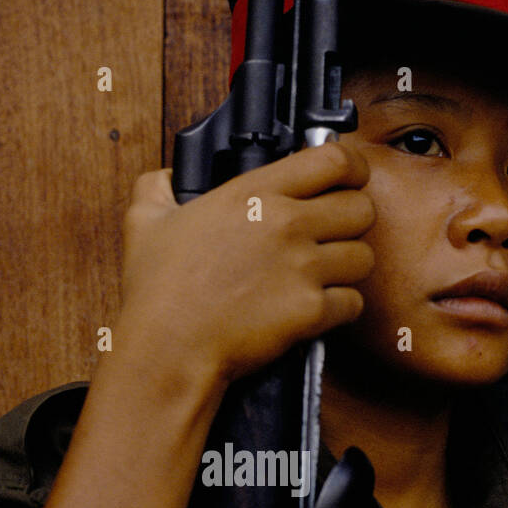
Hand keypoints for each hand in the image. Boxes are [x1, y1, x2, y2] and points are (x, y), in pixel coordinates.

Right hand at [117, 140, 374, 385]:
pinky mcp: (311, 311)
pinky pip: (353, 303)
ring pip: (364, 257)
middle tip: (335, 234)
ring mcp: (302, 268)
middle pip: (362, 208)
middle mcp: (287, 224)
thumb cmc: (157, 292)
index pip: (334, 160)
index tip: (349, 177)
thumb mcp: (144, 222)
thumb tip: (165, 178)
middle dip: (353, 221)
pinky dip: (341, 309)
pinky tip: (319, 310)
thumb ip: (157, 187)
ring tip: (327, 276)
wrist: (169, 348)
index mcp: (254, 193)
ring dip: (349, 267)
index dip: (352, 167)